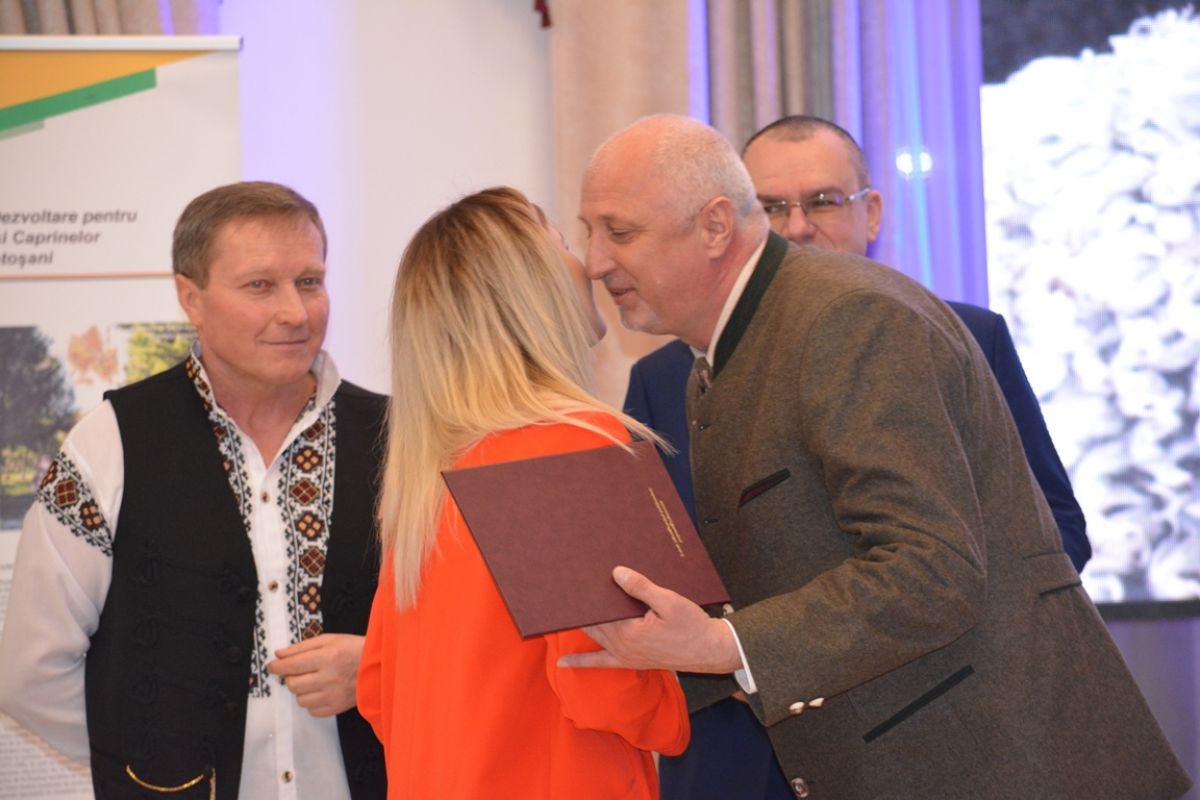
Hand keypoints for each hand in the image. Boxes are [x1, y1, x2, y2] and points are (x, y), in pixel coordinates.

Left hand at [266, 633, 363, 716]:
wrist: (379, 667)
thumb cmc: (354, 649)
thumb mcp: (330, 639)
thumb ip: (303, 646)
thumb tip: (280, 654)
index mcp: (328, 657)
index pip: (292, 665)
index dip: (277, 666)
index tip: (272, 666)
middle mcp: (329, 677)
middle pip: (293, 684)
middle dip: (290, 677)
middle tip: (297, 671)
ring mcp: (333, 695)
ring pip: (300, 699)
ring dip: (301, 690)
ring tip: (313, 681)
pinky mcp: (337, 707)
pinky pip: (312, 711)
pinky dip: (312, 702)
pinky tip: (320, 691)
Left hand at [557, 566, 742, 673]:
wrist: (709, 650)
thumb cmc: (692, 625)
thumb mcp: (669, 601)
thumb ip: (641, 588)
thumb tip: (616, 573)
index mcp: (629, 631)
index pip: (599, 608)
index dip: (585, 594)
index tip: (570, 579)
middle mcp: (622, 646)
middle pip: (592, 622)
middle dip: (577, 607)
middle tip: (559, 590)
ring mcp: (624, 655)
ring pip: (593, 637)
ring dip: (577, 625)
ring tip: (558, 611)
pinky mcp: (630, 660)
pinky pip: (600, 662)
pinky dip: (581, 661)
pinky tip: (563, 662)